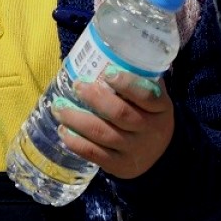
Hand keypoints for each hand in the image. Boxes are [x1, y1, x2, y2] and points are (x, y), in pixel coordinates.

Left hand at [55, 66, 173, 179]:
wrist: (161, 156)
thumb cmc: (150, 116)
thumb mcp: (154, 99)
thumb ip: (140, 79)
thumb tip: (110, 55)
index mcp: (160, 108)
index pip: (147, 95)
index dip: (127, 83)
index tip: (107, 73)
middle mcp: (148, 130)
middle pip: (119, 113)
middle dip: (94, 98)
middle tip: (76, 85)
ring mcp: (133, 150)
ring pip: (101, 133)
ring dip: (76, 119)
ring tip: (59, 107)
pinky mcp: (119, 166)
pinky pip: (94, 154)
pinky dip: (76, 142)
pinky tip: (63, 131)